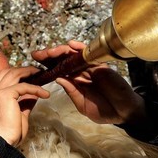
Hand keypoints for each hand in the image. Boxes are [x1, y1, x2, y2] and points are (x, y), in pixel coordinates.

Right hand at [0, 63, 49, 146]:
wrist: (1, 142)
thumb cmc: (8, 134)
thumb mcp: (19, 115)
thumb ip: (24, 103)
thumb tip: (34, 95)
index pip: (3, 78)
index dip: (16, 75)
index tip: (29, 76)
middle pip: (8, 72)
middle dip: (23, 69)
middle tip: (37, 71)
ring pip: (14, 74)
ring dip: (29, 73)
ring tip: (41, 74)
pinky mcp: (4, 94)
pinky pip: (24, 86)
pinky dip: (36, 88)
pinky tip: (44, 93)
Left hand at [30, 41, 144, 125]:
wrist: (123, 113)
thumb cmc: (104, 110)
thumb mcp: (82, 105)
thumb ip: (71, 92)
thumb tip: (58, 79)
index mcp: (74, 81)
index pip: (57, 69)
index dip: (46, 64)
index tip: (33, 60)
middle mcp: (80, 72)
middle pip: (63, 59)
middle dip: (50, 55)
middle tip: (37, 54)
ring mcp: (90, 67)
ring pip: (73, 55)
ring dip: (61, 51)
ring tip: (51, 51)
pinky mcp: (100, 65)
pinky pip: (89, 54)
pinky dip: (80, 48)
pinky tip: (71, 45)